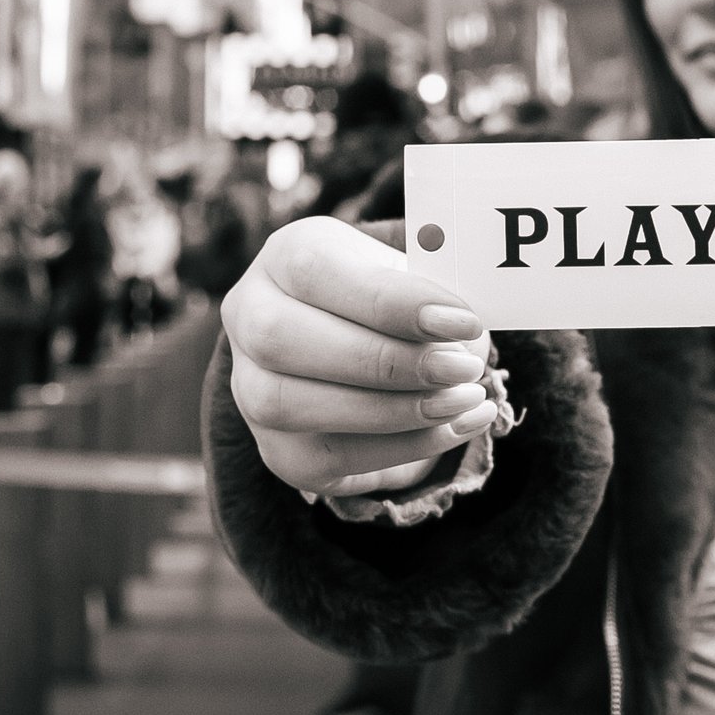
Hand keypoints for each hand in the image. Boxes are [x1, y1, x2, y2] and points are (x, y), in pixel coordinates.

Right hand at [221, 216, 496, 499]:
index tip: (465, 321)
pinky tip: (454, 427)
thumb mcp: (416, 279)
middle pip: (283, 340)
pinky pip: (327, 457)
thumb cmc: (398, 304)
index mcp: (284, 256)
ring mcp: (251, 389)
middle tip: (463, 370)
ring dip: (394, 410)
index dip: (391, 301)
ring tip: (465, 400)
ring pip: (291, 405)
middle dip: (386, 362)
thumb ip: (433, 293)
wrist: (372, 353)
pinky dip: (403, 446)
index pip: (313, 270)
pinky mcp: (279, 450)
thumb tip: (463, 334)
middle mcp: (249, 317)